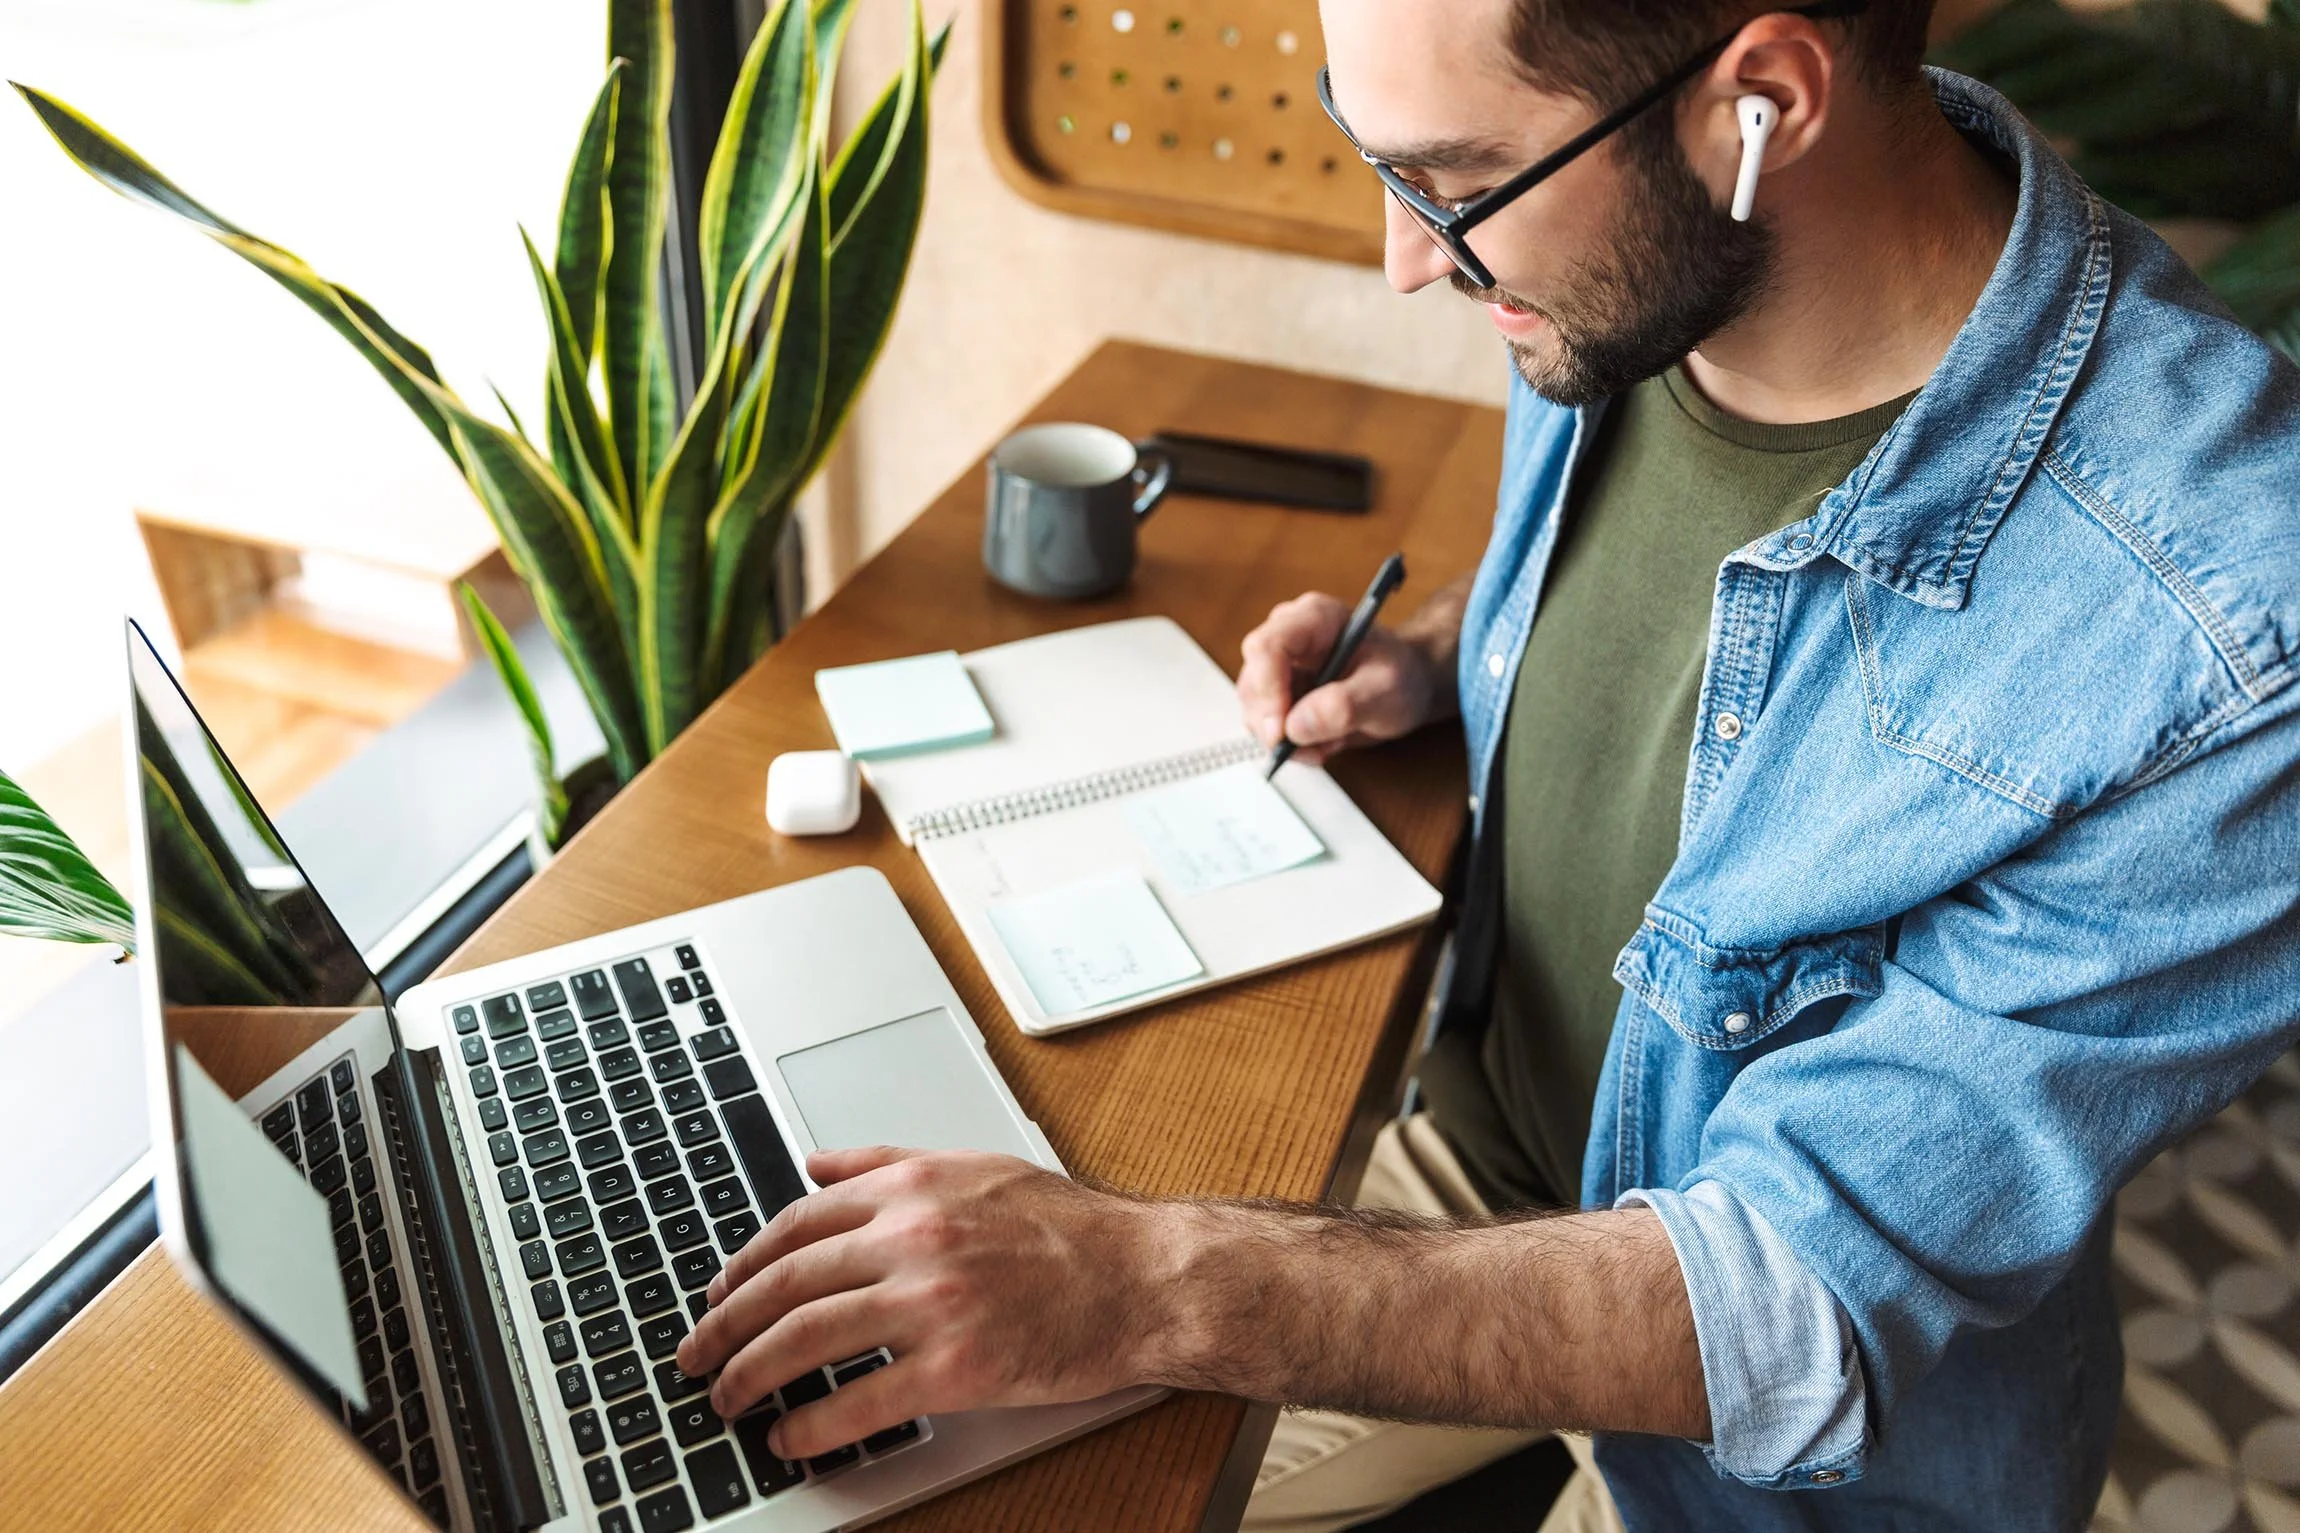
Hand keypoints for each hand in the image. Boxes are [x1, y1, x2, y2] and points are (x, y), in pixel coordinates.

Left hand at [676, 1146, 1169, 1461]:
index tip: (719, 1292)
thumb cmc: (1070, 1229)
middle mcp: (914, 1238)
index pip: (798, 1223)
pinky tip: (789, 1439)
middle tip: (696, 1354)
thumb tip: (814, 1164)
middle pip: (787, 1281)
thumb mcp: (973, 1167)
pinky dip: (812, 1425)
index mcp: (913, 1189)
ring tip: (727, 1398)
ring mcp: (933, 1304)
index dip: (744, 1262)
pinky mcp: (956, 1368)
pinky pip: (860, 1400)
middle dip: (725, 1323)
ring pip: (807, 1337)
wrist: (1142, 1278)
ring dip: (750, 1374)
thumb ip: (886, 1162)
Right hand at [1237, 593, 1444, 766]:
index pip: (1267, 647)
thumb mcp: (1386, 691)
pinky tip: (1324, 741)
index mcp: (1313, 619)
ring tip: (1330, 742)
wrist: (1409, 684)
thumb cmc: (1401, 675)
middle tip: (1311, 748)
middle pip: (1253, 682)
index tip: (1283, 730)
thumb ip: (1344, 706)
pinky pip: (1267, 725)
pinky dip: (1292, 744)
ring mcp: (1280, 665)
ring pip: (1255, 709)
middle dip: (1276, 724)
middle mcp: (1288, 636)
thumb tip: (1296, 726)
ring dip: (1287, 739)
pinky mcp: (1278, 692)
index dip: (1267, 690)